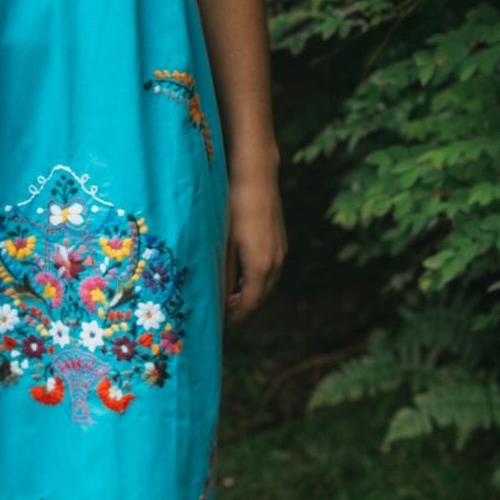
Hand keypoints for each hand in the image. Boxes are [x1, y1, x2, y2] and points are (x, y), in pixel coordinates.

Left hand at [223, 167, 286, 323]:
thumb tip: (218, 301)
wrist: (256, 176)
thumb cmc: (233, 207)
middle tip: (219, 312)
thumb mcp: (223, 244)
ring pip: (266, 284)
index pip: (249, 305)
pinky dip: (256, 279)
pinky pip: (270, 270)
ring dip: (249, 293)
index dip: (234, 317)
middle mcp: (276, 263)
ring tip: (227, 295)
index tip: (217, 324)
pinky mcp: (280, 242)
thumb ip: (223, 274)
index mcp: (261, 267)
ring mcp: (281, 252)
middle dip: (241, 308)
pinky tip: (240, 273)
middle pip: (260, 298)